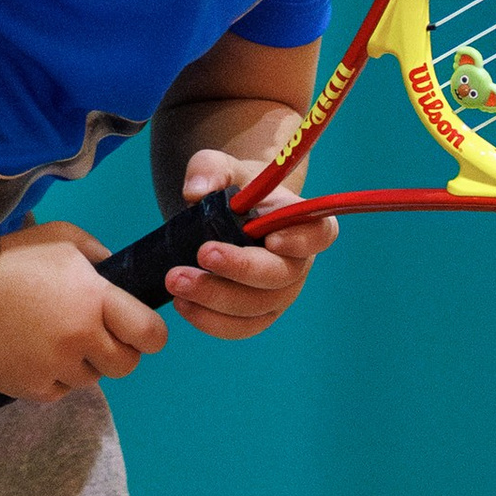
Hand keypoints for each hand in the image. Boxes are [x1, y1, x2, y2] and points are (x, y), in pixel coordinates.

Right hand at [0, 219, 168, 403]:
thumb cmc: (14, 257)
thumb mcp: (64, 239)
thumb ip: (101, 256)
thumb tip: (122, 277)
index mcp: (95, 299)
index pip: (151, 334)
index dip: (149, 334)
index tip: (137, 329)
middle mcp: (81, 337)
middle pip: (126, 366)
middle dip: (118, 353)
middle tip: (97, 338)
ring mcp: (55, 366)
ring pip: (91, 380)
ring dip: (82, 364)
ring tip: (56, 340)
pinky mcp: (30, 387)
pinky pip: (60, 392)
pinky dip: (54, 378)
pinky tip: (37, 355)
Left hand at [161, 149, 337, 341]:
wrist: (224, 219)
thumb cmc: (232, 190)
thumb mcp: (219, 167)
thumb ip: (209, 170)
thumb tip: (196, 192)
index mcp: (301, 223)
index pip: (319, 234)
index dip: (302, 240)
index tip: (271, 237)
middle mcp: (298, 262)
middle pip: (281, 277)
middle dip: (240, 269)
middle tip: (200, 254)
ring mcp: (280, 294)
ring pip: (256, 308)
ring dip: (215, 298)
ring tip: (176, 281)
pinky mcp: (257, 316)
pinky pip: (239, 328)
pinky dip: (209, 320)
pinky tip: (183, 303)